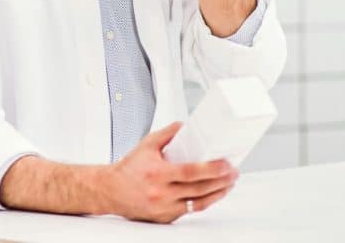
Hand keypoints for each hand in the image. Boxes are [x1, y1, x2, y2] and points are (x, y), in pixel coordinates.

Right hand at [100, 122, 238, 223]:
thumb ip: (167, 133)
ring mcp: (164, 208)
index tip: (226, 165)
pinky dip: (203, 202)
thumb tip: (185, 127)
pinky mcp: (166, 217)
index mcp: (157, 173)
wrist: (111, 190)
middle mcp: (161, 193)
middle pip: (199, 189)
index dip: (212, 169)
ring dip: (217, 193)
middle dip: (221, 181)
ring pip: (198, 203)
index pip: (191, 172)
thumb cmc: (128, 169)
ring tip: (228, 184)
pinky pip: (190, 211)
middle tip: (233, 173)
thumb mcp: (146, 145)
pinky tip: (211, 194)